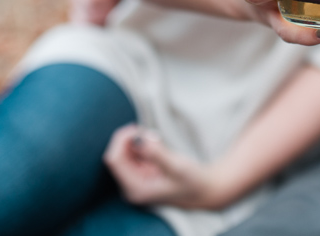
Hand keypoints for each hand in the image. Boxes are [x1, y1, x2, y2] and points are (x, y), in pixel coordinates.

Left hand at [103, 124, 225, 209]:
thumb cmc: (193, 180)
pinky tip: (157, 145)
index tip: (138, 129)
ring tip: (158, 141)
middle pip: (116, 155)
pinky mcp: (141, 174)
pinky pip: (133, 154)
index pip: (114, 160)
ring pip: (124, 153)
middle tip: (150, 132)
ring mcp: (136, 181)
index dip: (121, 140)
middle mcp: (132, 187)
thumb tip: (138, 139)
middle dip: (129, 139)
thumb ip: (156, 153)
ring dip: (136, 141)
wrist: (205, 190)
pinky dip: (142, 144)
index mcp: (136, 189)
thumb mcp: (177, 166)